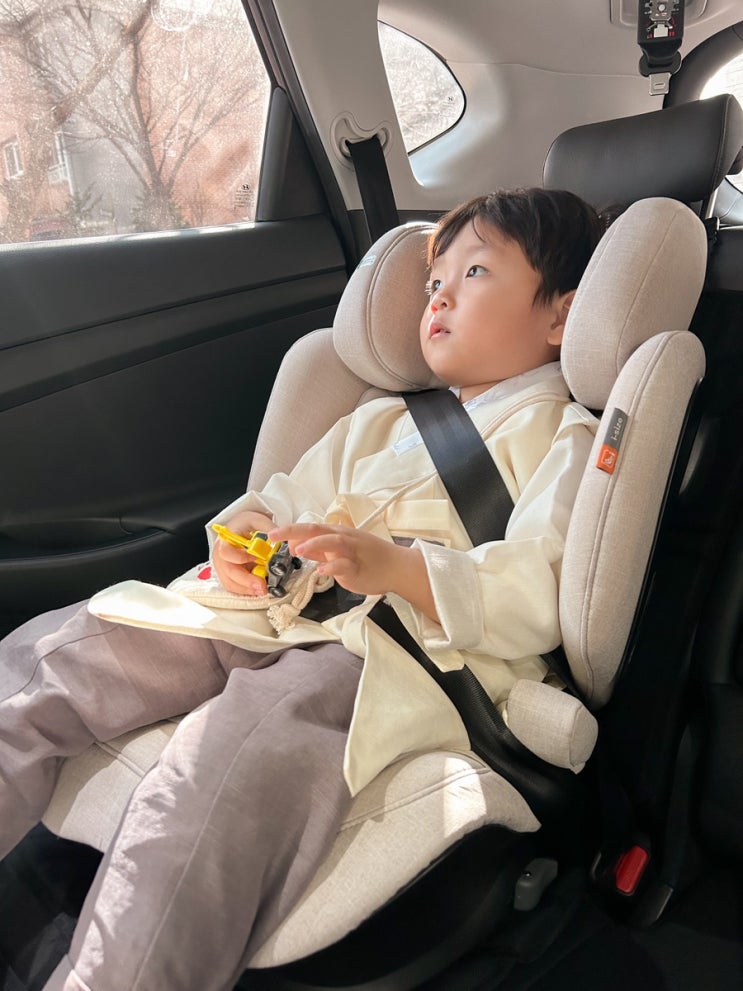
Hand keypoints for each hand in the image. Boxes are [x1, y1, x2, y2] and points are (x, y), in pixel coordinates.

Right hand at [212, 510, 273, 594]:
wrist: (239, 528)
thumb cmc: (246, 524)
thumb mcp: (258, 520)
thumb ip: (268, 528)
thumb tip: (280, 537)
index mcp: (225, 540)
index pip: (226, 552)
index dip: (239, 558)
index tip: (254, 558)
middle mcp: (220, 556)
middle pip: (229, 572)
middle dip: (246, 581)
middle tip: (262, 586)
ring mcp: (222, 567)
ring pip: (230, 583)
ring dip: (247, 589)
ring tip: (262, 590)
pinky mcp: (227, 575)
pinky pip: (234, 587)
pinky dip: (246, 590)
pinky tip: (257, 590)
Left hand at [270, 523, 438, 621]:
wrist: (396, 567)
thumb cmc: (368, 558)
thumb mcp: (338, 550)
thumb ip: (317, 549)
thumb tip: (295, 545)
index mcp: (335, 533)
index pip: (309, 527)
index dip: (289, 530)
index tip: (271, 535)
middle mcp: (342, 538)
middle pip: (316, 529)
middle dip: (293, 530)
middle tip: (273, 535)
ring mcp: (351, 551)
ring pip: (332, 542)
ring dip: (314, 544)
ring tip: (297, 550)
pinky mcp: (359, 567)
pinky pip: (345, 565)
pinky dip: (333, 566)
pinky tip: (322, 571)